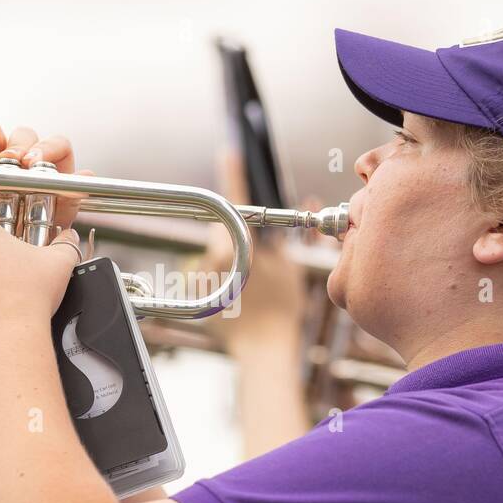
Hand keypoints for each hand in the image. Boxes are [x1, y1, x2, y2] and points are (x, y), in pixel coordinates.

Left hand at [199, 148, 307, 346]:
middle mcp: (214, 257)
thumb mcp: (291, 267)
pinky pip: (206, 274)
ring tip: (250, 289)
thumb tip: (308, 204)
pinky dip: (220, 280)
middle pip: (224, 232)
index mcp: (240, 246)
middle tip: (258, 264)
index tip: (229, 153)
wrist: (263, 350)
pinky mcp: (194, 291)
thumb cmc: (281, 310)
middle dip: (239, 238)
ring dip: (230, 261)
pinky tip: (236, 298)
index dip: (234, 174)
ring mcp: (200, 275)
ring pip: (216, 254)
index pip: (236, 202)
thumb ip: (292, 236)